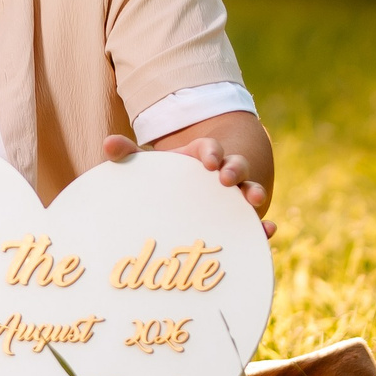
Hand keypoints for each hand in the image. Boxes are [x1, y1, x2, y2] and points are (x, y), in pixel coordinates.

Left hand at [103, 133, 275, 235]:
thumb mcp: (146, 167)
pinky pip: (255, 222)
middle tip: (227, 178)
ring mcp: (233, 198)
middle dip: (235, 169)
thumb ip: (128, 155)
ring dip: (254, 192)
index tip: (207, 161)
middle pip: (235, 166)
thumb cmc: (161, 180)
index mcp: (200, 158)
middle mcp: (221, 175)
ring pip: (250, 190)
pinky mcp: (238, 221)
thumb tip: (107, 144)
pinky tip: (268, 230)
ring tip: (254, 200)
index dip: (211, 152)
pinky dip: (264, 225)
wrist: (172, 204)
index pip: (210, 148)